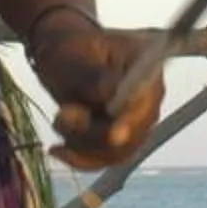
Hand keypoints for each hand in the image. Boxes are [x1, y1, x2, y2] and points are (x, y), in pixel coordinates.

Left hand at [26, 11, 162, 171]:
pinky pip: (105, 159)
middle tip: (62, 115)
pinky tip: (57, 150)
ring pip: (117, 151)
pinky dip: (80, 159)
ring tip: (59, 119)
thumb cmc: (69, 48)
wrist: (61, 57)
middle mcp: (149, 96)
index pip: (148, 97)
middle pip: (135, 132)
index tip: (114, 134)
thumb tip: (109, 95)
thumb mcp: (74, 56)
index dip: (133, 118)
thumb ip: (92, 76)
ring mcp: (137, 120)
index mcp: (147, 64)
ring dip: (82, 143)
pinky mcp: (122, 139)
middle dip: (95, 133)